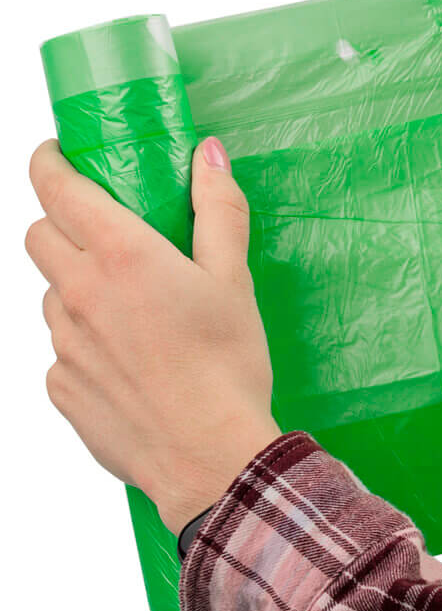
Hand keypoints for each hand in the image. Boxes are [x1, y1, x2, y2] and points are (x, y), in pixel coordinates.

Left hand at [25, 136, 280, 534]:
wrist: (208, 457)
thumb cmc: (228, 364)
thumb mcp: (234, 278)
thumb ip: (218, 208)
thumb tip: (207, 153)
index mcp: (121, 256)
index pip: (56, 189)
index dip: (48, 162)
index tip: (57, 153)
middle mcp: (78, 293)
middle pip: (37, 235)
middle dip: (61, 220)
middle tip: (104, 228)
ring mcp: (62, 343)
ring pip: (48, 292)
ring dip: (74, 283)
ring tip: (129, 303)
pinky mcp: (60, 387)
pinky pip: (59, 346)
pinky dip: (83, 337)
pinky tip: (128, 356)